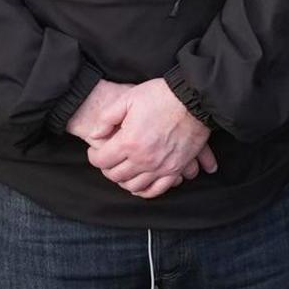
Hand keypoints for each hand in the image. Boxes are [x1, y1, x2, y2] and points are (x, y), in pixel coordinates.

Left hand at [81, 77, 210, 199]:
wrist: (193, 99)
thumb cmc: (160, 96)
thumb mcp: (127, 99)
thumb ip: (106, 119)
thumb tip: (95, 135)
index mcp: (129, 142)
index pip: (102, 161)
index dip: (94, 157)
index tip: (95, 152)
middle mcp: (143, 159)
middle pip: (116, 176)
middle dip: (107, 169)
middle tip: (108, 160)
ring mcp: (160, 167)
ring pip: (134, 186)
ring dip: (124, 181)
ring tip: (123, 170)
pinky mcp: (175, 169)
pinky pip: (157, 190)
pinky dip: (145, 191)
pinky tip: (140, 185)